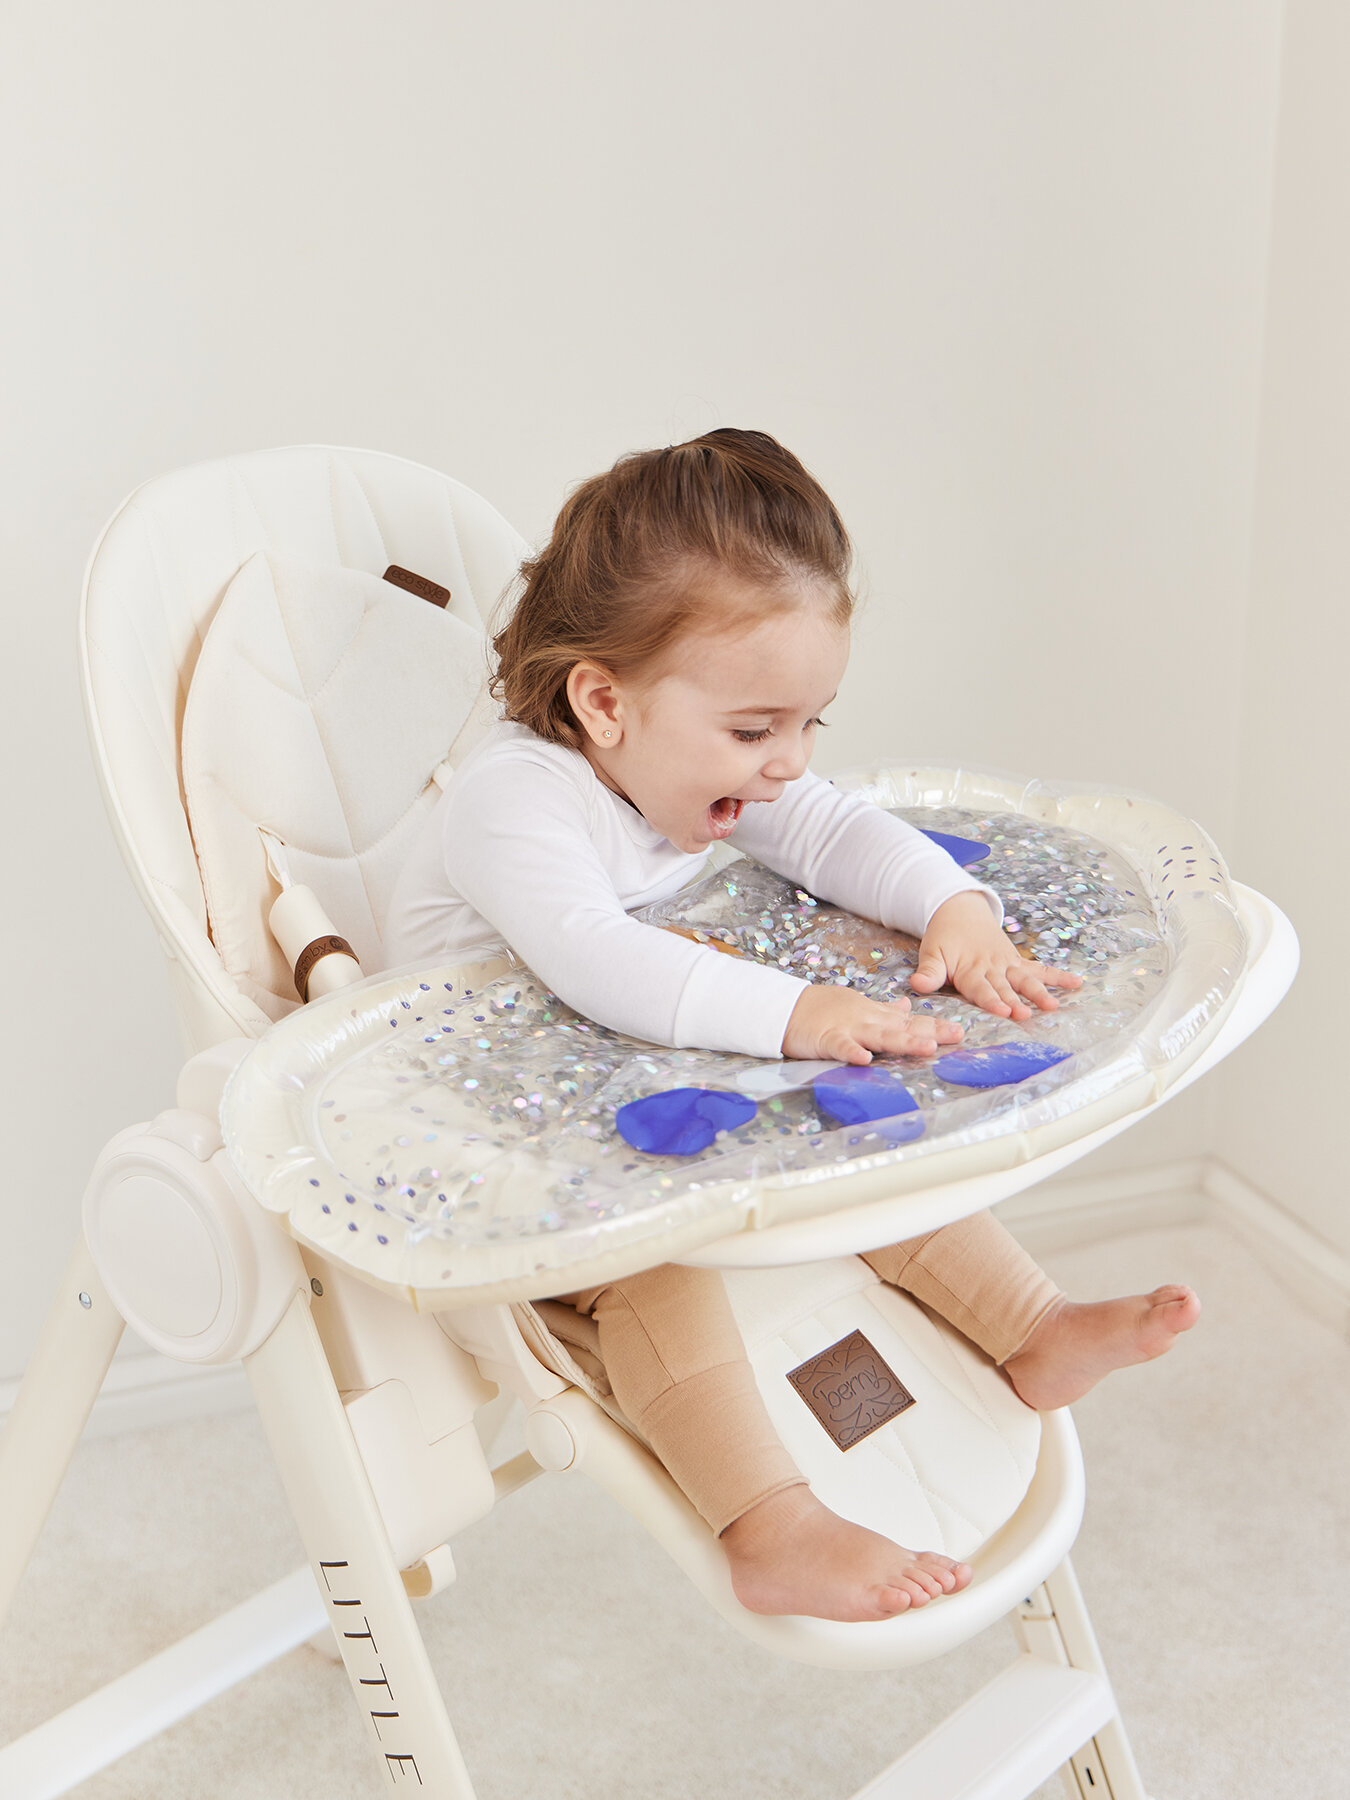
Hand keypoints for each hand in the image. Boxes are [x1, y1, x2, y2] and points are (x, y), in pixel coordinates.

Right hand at [783, 984, 964, 1064]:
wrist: (786, 1007)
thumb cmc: (822, 1009)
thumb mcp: (857, 1005)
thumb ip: (883, 1010)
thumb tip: (906, 1007)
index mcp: (874, 1015)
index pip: (909, 1021)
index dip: (935, 1025)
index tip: (960, 1031)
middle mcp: (866, 1019)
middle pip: (902, 1027)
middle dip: (930, 1032)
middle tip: (956, 1036)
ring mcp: (847, 1028)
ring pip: (879, 1035)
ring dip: (902, 1041)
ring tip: (926, 1047)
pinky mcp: (826, 1038)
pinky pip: (840, 1046)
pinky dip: (851, 1052)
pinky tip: (864, 1059)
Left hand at [911, 892, 1082, 1020]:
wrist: (959, 910)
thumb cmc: (943, 938)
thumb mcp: (931, 953)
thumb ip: (928, 972)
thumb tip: (917, 985)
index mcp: (970, 969)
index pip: (981, 988)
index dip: (992, 999)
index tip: (1003, 1010)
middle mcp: (992, 968)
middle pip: (1006, 987)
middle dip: (1017, 1001)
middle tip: (1027, 1014)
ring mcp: (1007, 964)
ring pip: (1026, 979)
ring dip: (1040, 992)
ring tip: (1053, 1006)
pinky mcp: (1017, 961)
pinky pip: (1040, 969)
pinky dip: (1058, 976)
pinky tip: (1077, 984)